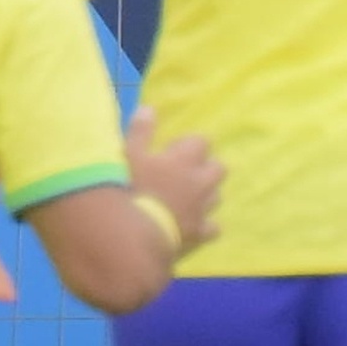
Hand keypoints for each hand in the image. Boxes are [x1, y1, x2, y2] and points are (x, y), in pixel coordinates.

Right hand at [127, 106, 222, 253]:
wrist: (132, 235)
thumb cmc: (128, 188)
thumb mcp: (127, 154)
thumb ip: (140, 132)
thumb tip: (149, 110)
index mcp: (185, 159)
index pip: (203, 141)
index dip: (189, 145)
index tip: (172, 151)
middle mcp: (200, 182)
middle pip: (218, 168)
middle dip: (206, 169)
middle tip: (183, 174)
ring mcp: (203, 209)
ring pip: (216, 197)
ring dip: (205, 195)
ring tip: (186, 199)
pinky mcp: (200, 234)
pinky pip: (213, 228)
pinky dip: (205, 226)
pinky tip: (192, 227)